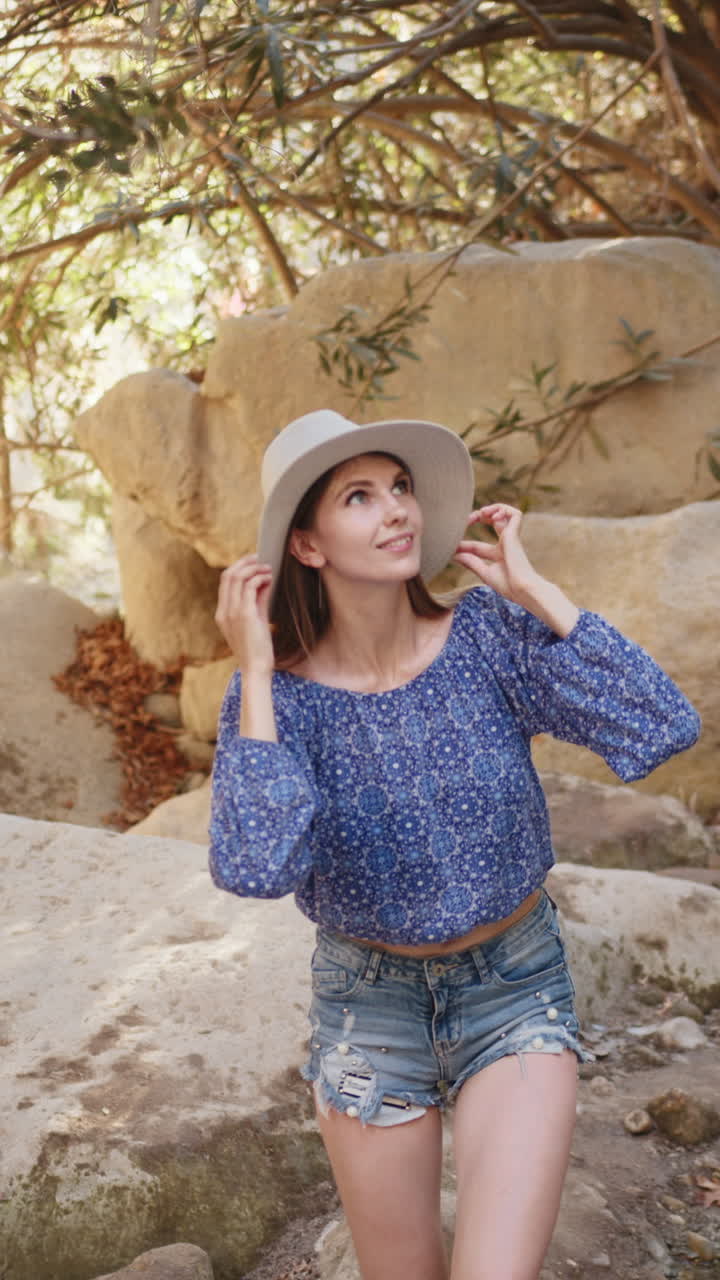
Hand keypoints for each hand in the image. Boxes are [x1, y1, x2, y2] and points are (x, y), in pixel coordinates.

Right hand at [215, 555, 274, 674]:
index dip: (238, 568)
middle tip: (260, 559)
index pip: (225, 582)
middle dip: (245, 562)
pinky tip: (269, 578)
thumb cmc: (257, 649)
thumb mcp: (256, 621)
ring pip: (238, 577)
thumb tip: (264, 581)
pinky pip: (250, 586)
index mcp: (222, 614)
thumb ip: (258, 601)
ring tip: (268, 568)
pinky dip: (260, 577)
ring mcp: (232, 612)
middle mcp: (224, 611)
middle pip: (228, 575)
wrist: (256, 669)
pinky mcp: (245, 614)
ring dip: (254, 568)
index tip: (253, 563)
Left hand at [452, 504, 541, 602]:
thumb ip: (471, 562)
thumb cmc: (508, 585)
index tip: (452, 548)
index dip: (463, 545)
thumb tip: (454, 556)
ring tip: (481, 513)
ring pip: (506, 513)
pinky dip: (503, 509)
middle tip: (467, 520)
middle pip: (493, 523)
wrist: (523, 588)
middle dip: (478, 517)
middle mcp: (505, 544)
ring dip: (492, 508)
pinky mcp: (515, 534)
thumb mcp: (485, 572)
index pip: (477, 546)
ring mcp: (511, 538)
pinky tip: (492, 516)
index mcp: (498, 555)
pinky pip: (515, 514)